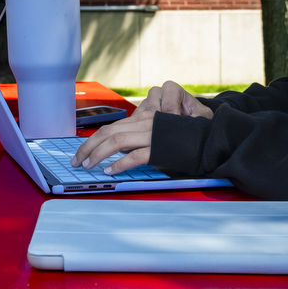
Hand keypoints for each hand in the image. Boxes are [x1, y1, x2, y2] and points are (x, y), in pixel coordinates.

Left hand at [71, 81, 211, 174]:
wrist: (211, 135)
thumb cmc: (185, 136)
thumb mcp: (160, 131)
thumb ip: (141, 135)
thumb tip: (119, 150)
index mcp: (144, 118)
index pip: (112, 127)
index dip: (94, 139)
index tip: (83, 151)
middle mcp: (145, 123)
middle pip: (108, 132)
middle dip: (88, 147)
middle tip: (76, 160)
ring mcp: (152, 134)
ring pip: (117, 141)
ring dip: (98, 154)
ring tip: (88, 165)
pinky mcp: (160, 147)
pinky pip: (135, 156)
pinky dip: (120, 164)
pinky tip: (110, 171)